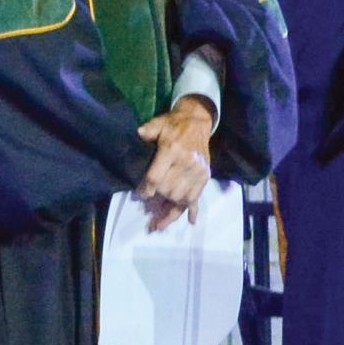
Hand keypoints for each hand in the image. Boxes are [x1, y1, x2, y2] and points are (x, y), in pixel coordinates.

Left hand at [134, 96, 214, 231]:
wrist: (197, 122)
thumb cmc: (174, 124)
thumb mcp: (158, 123)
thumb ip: (148, 130)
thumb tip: (138, 134)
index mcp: (172, 149)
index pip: (157, 177)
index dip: (147, 189)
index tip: (141, 195)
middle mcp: (187, 163)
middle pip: (169, 191)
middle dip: (158, 200)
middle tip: (149, 207)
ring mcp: (198, 171)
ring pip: (183, 198)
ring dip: (171, 211)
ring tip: (159, 223)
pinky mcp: (205, 176)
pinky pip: (198, 197)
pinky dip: (193, 210)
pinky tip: (191, 221)